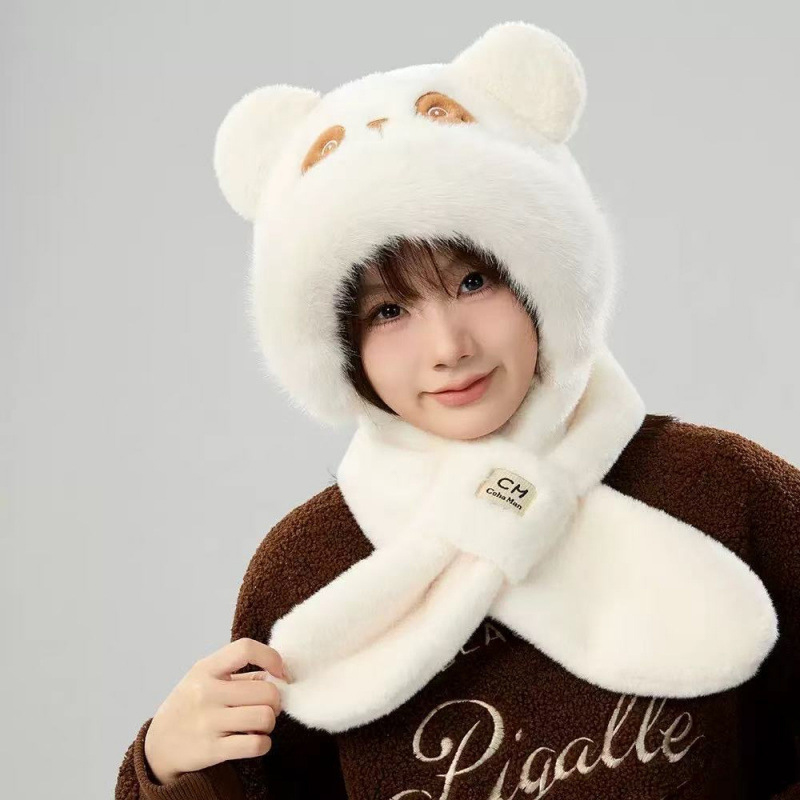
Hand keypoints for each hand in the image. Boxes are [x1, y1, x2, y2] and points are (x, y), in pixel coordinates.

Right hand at [144, 637, 288, 784]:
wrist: (158, 744)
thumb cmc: (192, 704)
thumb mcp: (206, 679)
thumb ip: (241, 674)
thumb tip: (279, 676)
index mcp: (206, 668)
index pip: (245, 649)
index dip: (271, 658)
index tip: (278, 672)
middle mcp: (206, 692)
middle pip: (266, 691)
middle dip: (275, 701)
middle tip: (267, 706)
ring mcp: (208, 722)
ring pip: (265, 717)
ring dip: (269, 723)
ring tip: (259, 724)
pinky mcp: (212, 750)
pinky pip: (256, 745)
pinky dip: (263, 744)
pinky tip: (254, 740)